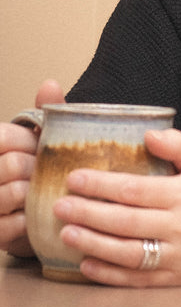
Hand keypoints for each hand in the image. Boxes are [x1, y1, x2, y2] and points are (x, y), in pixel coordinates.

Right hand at [0, 80, 65, 255]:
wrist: (35, 218)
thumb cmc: (36, 172)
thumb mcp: (40, 142)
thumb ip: (44, 114)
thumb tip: (50, 84)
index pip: (3, 137)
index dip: (28, 143)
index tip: (38, 149)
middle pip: (12, 164)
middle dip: (37, 169)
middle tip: (45, 173)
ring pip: (16, 191)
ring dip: (36, 193)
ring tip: (41, 192)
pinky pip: (15, 223)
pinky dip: (32, 219)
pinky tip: (34, 215)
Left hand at [53, 129, 180, 286]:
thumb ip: (179, 145)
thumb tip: (148, 134)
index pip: (136, 190)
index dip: (103, 185)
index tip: (75, 178)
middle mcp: (179, 227)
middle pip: (126, 222)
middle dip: (89, 213)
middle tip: (60, 206)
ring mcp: (175, 257)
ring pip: (128, 253)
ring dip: (93, 244)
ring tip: (66, 233)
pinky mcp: (173, 280)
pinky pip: (137, 279)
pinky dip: (109, 274)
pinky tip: (85, 264)